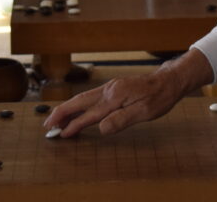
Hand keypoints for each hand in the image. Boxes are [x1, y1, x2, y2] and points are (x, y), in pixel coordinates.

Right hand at [43, 50, 212, 137]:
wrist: (168, 80)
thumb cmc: (159, 97)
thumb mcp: (144, 112)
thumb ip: (121, 120)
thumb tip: (101, 128)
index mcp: (115, 96)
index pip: (90, 114)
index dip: (74, 125)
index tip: (61, 135)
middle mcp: (109, 89)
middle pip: (80, 102)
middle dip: (62, 113)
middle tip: (47, 125)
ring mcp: (111, 87)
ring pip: (83, 97)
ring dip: (68, 107)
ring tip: (55, 118)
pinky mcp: (114, 87)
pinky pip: (91, 96)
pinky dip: (79, 103)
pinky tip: (76, 109)